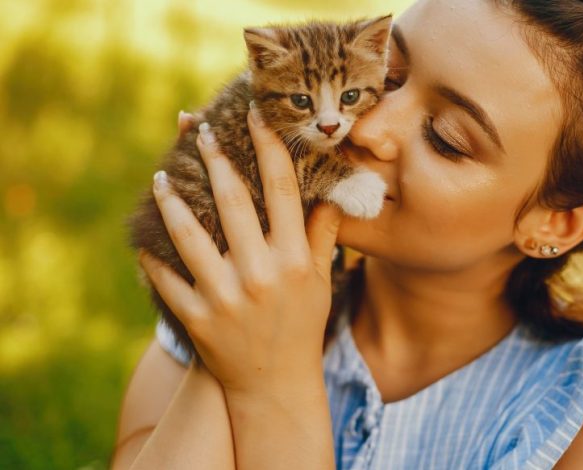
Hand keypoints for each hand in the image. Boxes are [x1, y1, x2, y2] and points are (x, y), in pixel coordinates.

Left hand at [139, 104, 342, 396]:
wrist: (275, 384)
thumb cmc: (302, 325)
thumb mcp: (320, 281)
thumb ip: (324, 235)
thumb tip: (331, 192)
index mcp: (294, 259)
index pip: (281, 189)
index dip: (267, 146)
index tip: (255, 114)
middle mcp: (262, 274)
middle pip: (233, 200)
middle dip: (214, 158)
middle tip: (199, 131)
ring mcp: (226, 297)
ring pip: (189, 234)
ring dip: (171, 199)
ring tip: (161, 176)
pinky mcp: (198, 319)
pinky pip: (166, 278)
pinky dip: (152, 255)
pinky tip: (143, 234)